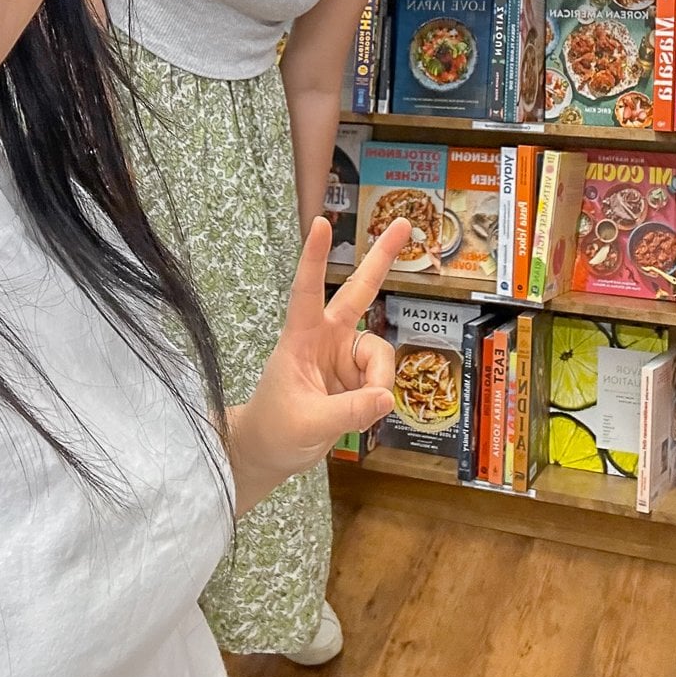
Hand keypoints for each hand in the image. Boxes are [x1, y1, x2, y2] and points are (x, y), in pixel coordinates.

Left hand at [226, 215, 406, 515]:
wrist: (270, 453)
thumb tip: (387, 397)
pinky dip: (378, 398)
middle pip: (359, 292)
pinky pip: (382, 380)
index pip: (306, 291)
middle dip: (381, 258)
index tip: (320, 223)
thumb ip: (348, 411)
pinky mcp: (356, 377)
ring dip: (379, 382)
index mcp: (301, 338)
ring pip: (380, 355)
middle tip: (405, 224)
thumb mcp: (308, 423)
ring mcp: (343, 356)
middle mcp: (326, 338)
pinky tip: (364, 414)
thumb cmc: (274, 429)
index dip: (313, 258)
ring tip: (361, 412)